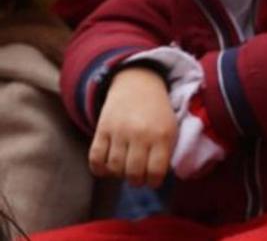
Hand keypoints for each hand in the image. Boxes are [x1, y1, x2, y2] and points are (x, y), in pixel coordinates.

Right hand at [89, 66, 177, 188]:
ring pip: (114, 168)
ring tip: (124, 169)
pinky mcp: (102, 128)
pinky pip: (95, 158)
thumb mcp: (171, 128)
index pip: (156, 171)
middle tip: (137, 177)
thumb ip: (166, 152)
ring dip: (119, 175)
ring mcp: (120, 131)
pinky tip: (107, 167)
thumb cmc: (157, 113)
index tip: (152, 181)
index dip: (154, 182)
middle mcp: (141, 134)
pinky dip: (99, 169)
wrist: (138, 84)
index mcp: (162, 134)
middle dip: (136, 181)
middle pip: (133, 173)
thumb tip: (156, 180)